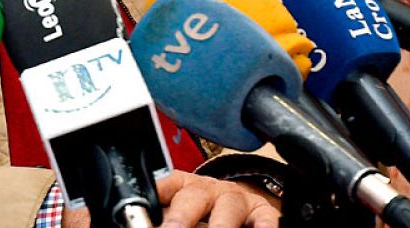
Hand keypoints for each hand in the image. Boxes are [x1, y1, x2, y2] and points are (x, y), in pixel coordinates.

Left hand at [155, 171, 280, 227]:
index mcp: (181, 186)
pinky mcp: (261, 211)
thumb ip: (165, 218)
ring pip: (228, 207)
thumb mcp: (181, 210)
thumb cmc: (202, 211)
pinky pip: (265, 217)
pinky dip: (264, 226)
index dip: (155, 196)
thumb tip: (144, 225)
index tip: (144, 218)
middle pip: (193, 197)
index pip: (164, 186)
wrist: (239, 206)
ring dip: (220, 225)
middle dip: (182, 216)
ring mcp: (235, 199)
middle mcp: (208, 189)